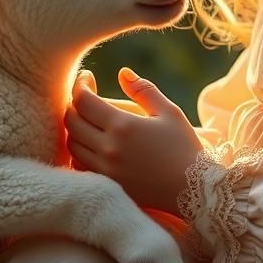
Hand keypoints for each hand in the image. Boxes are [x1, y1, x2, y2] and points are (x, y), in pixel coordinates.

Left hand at [65, 68, 203, 215]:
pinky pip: (79, 165)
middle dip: (73, 104)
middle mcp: (109, 148)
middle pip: (71, 121)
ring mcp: (105, 169)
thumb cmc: (183, 146)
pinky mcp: (107, 185)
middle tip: (85, 96)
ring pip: (72, 144)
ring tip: (88, 119)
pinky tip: (91, 143)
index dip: (79, 85)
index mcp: (123, 126)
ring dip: (74, 128)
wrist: (192, 189)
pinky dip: (79, 152)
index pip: (83, 101)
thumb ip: (143, 90)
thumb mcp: (168, 112)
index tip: (87, 77)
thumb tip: (122, 72)